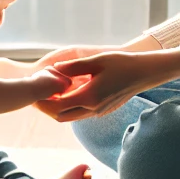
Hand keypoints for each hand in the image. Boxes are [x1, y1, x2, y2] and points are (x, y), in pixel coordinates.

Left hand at [36, 50, 179, 122]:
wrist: (145, 73)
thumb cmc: (122, 63)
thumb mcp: (96, 61)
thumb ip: (73, 67)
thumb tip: (53, 69)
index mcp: (89, 97)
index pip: (57, 105)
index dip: (43, 100)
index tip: (34, 90)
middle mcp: (93, 109)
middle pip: (60, 116)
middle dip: (46, 107)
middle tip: (37, 94)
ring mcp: (99, 112)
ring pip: (70, 117)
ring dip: (57, 108)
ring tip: (49, 93)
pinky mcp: (102, 110)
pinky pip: (80, 113)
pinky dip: (69, 106)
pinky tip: (66, 93)